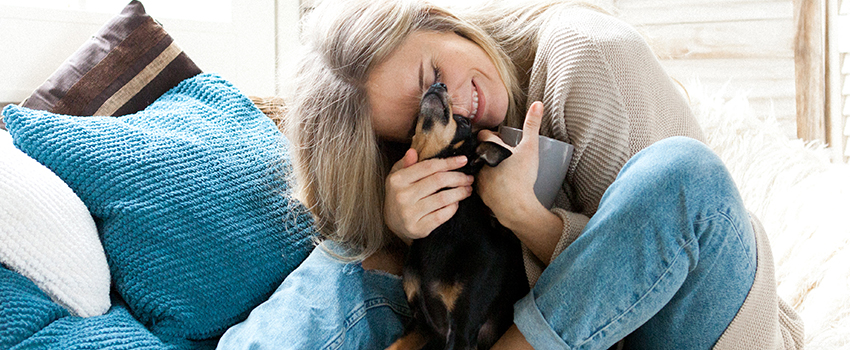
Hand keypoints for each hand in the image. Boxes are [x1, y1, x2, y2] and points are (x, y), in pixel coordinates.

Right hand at [384, 149, 474, 242]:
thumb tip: (413, 151)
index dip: (448, 162)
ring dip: (460, 192)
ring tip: (467, 190)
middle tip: (469, 178)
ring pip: (443, 198)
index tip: (463, 160)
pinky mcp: (418, 228)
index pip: (428, 166)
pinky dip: (453, 208)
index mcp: (397, 180)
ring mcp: (410, 214)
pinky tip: (456, 203)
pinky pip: (442, 215)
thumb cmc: (399, 195)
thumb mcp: (398, 177)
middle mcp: (402, 196)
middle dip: (458, 178)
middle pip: (438, 181)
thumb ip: (406, 163)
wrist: (394, 224)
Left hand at [476, 101, 545, 229]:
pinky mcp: (480, 193)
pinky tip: (499, 186)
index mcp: (490, 148)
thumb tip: (538, 104)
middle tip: (506, 156)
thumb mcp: (530, 147)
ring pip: (481, 167)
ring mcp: (479, 178)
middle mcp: (480, 161)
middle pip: (482, 151)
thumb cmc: (522, 176)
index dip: (492, 135)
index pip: (484, 134)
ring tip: (503, 171)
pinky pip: (482, 184)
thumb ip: (533, 125)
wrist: (515, 205)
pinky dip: (489, 184)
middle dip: (491, 151)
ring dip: (489, 167)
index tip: (501, 140)